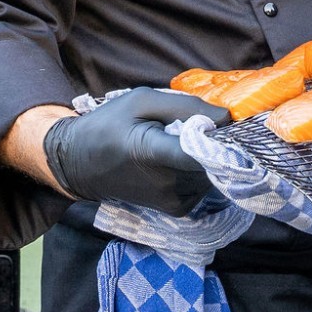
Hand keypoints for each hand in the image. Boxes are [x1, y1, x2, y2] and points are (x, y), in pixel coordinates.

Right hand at [41, 87, 229, 213]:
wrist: (80, 164)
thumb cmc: (108, 125)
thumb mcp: (141, 101)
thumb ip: (185, 106)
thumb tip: (226, 117)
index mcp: (153, 153)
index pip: (199, 153)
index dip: (223, 137)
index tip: (232, 122)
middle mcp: (167, 184)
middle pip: (213, 162)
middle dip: (216, 142)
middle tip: (201, 124)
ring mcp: (173, 201)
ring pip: (212, 174)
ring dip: (208, 156)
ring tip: (184, 141)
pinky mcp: (177, 210)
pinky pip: (204, 185)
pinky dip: (200, 169)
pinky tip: (180, 158)